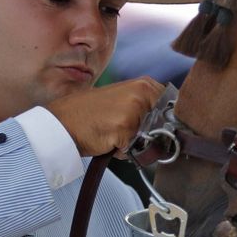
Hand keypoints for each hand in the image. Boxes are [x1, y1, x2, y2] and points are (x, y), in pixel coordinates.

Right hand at [45, 77, 164, 157]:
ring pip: (150, 140)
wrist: (61, 122)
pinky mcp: (124, 128)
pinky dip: (124, 152)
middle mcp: (143, 92)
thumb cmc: (90, 114)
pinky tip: (109, 142)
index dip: (164, 126)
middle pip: (165, 128)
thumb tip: (170, 130)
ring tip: (115, 135)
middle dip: (150, 137)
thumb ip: (147, 109)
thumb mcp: (123, 101)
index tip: (149, 129)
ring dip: (136, 145)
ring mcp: (134, 109)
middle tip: (126, 131)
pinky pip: (135, 151)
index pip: (174, 111)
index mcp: (145, 84)